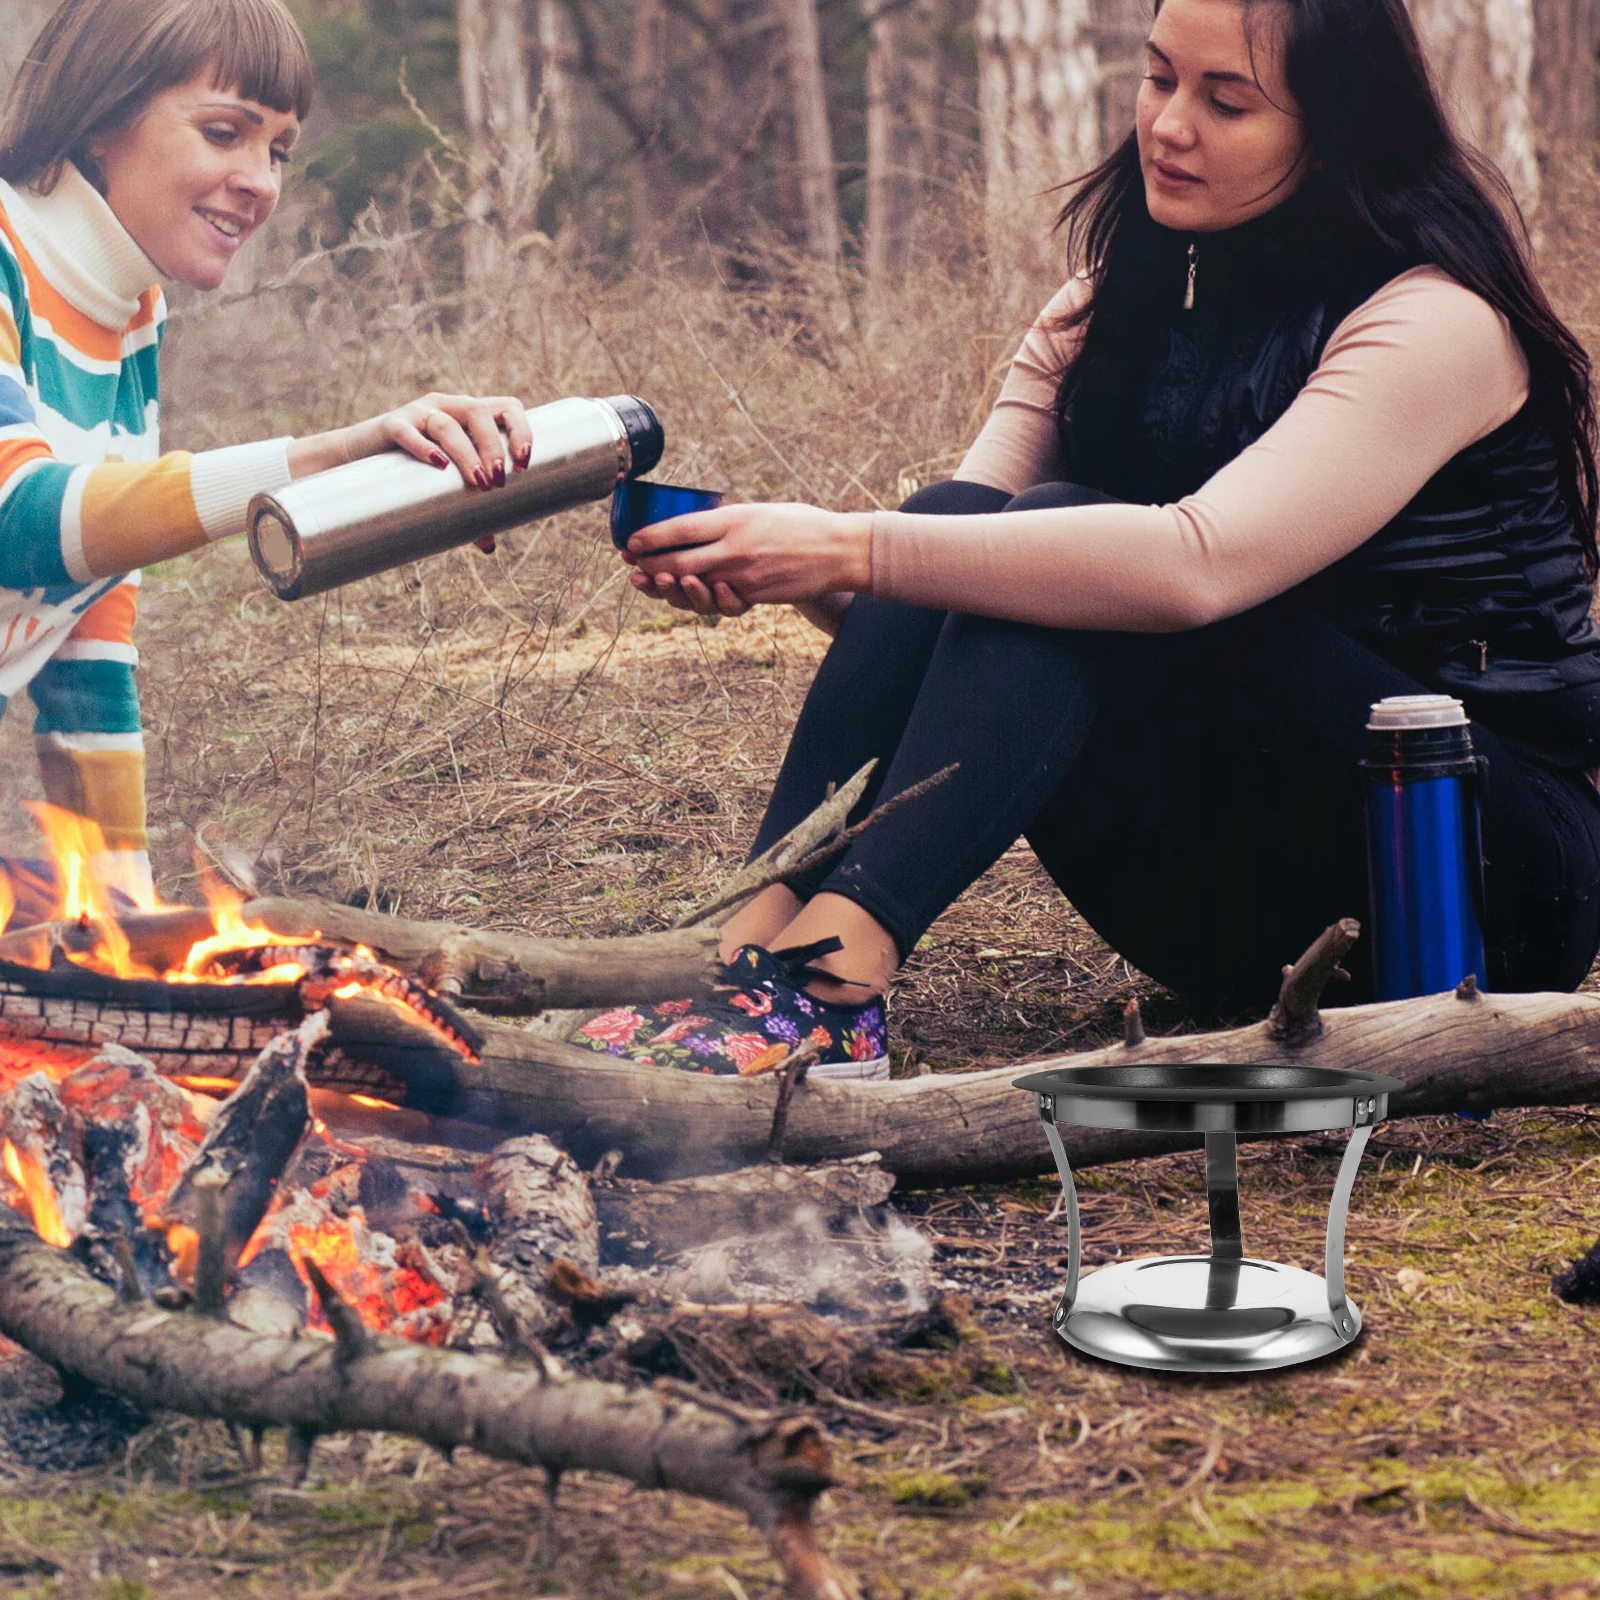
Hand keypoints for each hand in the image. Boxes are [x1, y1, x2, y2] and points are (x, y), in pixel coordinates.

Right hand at [288, 392, 533, 491]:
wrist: (357, 462)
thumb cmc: (412, 474)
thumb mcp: (444, 488)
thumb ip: (466, 512)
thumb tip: (489, 545)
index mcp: (468, 415)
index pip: (506, 407)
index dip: (522, 430)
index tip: (525, 464)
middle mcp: (446, 407)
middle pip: (478, 412)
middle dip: (494, 447)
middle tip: (499, 482)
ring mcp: (416, 412)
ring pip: (446, 424)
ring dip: (467, 453)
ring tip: (477, 482)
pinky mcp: (389, 424)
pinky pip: (407, 431)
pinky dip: (423, 446)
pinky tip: (438, 464)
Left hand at [622, 502, 872, 606]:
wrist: (838, 551)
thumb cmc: (801, 524)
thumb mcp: (760, 511)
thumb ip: (729, 521)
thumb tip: (697, 525)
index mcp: (736, 518)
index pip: (682, 528)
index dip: (651, 537)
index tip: (631, 541)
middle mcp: (736, 548)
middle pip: (679, 561)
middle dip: (650, 565)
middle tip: (632, 564)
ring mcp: (744, 576)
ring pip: (694, 586)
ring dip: (667, 586)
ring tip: (651, 580)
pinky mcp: (754, 596)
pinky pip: (718, 600)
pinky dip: (698, 597)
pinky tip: (683, 592)